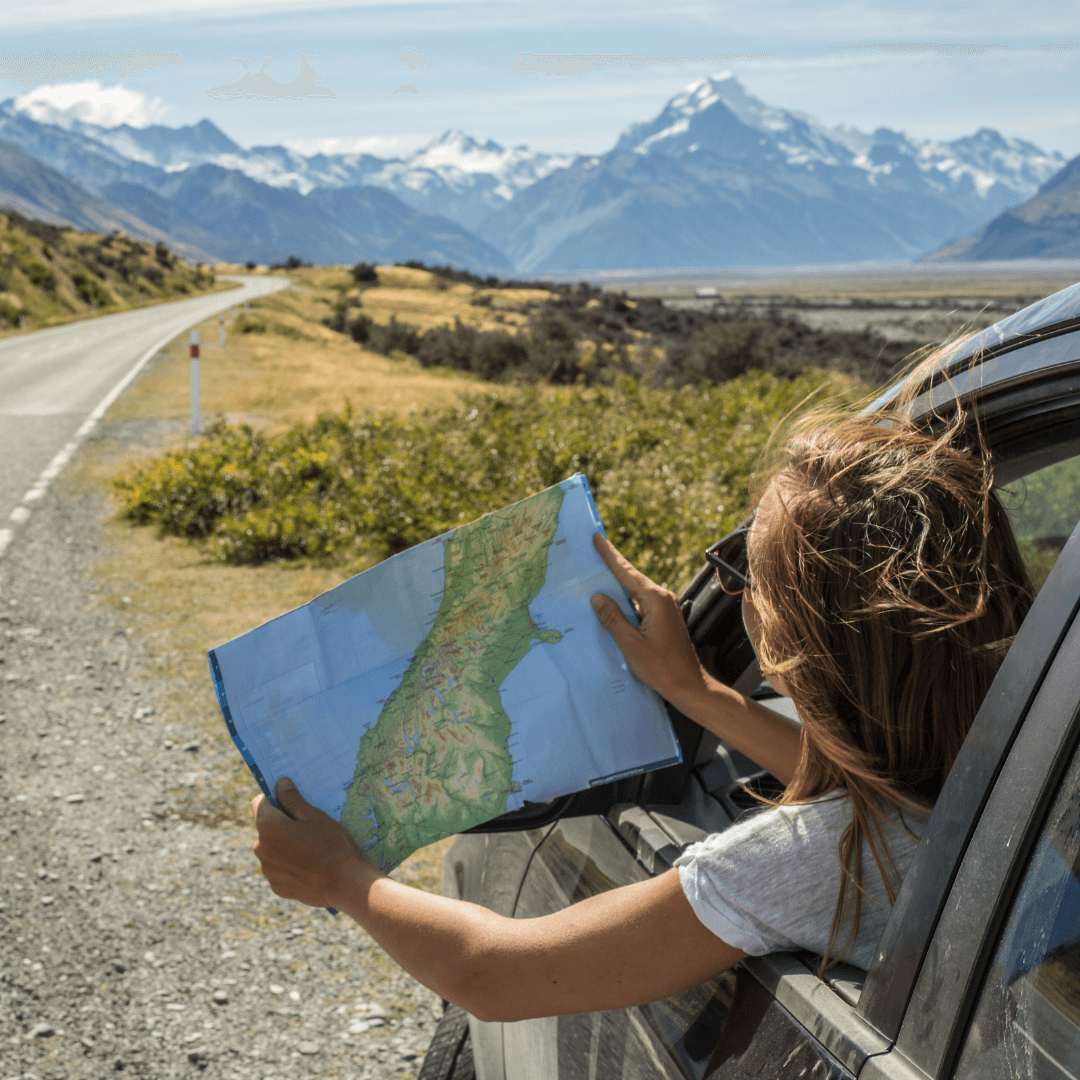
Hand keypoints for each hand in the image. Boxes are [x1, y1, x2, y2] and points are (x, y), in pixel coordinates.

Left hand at [251, 777, 366, 908]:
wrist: (344, 883)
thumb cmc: (332, 844)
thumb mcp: (315, 816)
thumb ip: (292, 799)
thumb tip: (280, 783)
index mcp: (268, 827)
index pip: (259, 803)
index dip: (273, 798)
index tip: (290, 800)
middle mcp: (260, 848)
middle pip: (266, 827)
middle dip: (282, 823)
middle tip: (308, 826)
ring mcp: (268, 870)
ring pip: (272, 848)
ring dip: (284, 844)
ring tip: (311, 847)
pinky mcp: (276, 886)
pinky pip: (278, 868)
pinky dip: (289, 864)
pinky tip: (310, 865)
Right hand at [590, 533, 706, 702]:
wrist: (689, 685)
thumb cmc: (662, 668)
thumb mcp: (631, 644)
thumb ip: (613, 618)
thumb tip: (598, 597)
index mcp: (656, 600)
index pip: (626, 572)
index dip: (610, 555)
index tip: (598, 538)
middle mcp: (663, 598)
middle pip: (631, 577)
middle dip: (611, 565)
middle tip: (593, 550)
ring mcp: (666, 607)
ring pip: (636, 591)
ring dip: (618, 584)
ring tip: (597, 574)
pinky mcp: (664, 618)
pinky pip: (641, 602)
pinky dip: (625, 599)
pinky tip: (612, 602)